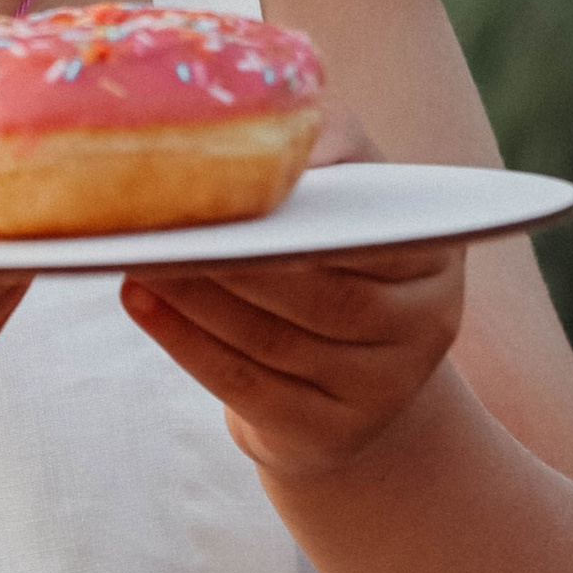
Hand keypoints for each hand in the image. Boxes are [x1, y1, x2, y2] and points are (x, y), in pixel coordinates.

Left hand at [118, 108, 462, 488]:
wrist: (347, 371)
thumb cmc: (331, 250)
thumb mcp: (347, 188)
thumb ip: (323, 145)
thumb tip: (274, 137)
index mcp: (435, 252)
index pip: (366, 232)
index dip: (297, 214)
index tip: (227, 180)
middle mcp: (426, 327)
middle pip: (319, 294)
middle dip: (231, 258)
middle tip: (160, 220)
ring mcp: (382, 390)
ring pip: (273, 339)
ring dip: (195, 296)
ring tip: (136, 253)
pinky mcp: (328, 436)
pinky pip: (245, 385)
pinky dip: (184, 342)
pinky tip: (138, 300)